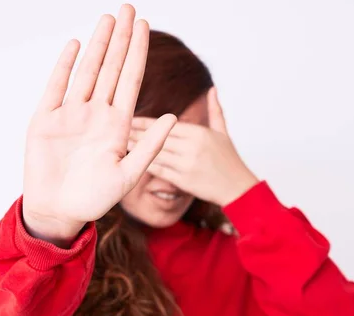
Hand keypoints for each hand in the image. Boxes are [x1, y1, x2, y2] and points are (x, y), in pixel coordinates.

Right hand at [22, 5, 176, 241]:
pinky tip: (76, 45)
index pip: (131, 80)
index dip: (138, 53)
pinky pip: (57, 87)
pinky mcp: (46, 119)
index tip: (145, 27)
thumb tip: (177, 118)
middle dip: (121, 39)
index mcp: (117, 125)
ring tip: (108, 19)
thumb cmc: (93, 199)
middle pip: (112, 68)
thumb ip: (150, 146)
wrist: (58, 211)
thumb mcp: (128, 175)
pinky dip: (65, 66)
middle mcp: (96, 114)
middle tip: (129, 9)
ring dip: (98, 45)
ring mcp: (71, 114)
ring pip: (87, 71)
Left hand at [128, 87, 258, 206]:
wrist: (238, 189)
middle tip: (115, 128)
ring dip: (135, 148)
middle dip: (135, 133)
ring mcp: (186, 164)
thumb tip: (211, 88)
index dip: (145, 122)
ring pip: (155, 153)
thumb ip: (215, 110)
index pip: (166, 124)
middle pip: (157, 137)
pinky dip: (144, 165)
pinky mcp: (183, 181)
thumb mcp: (223, 132)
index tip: (129, 118)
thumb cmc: (230, 160)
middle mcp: (191, 147)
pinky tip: (131, 161)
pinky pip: (159, 170)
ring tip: (118, 144)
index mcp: (199, 133)